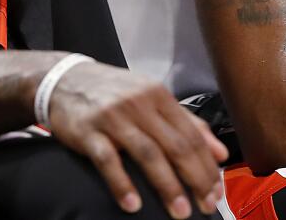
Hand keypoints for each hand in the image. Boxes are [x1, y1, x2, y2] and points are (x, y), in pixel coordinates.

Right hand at [47, 62, 227, 217]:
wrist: (65, 79)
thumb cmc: (113, 92)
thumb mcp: (152, 98)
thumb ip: (186, 122)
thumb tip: (219, 152)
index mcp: (158, 96)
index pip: (192, 134)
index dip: (207, 165)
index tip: (216, 191)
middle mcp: (139, 104)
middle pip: (175, 145)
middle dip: (195, 179)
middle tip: (205, 206)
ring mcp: (113, 117)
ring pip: (148, 154)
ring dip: (167, 186)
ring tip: (180, 211)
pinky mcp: (88, 131)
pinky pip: (108, 160)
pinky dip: (122, 184)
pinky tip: (133, 204)